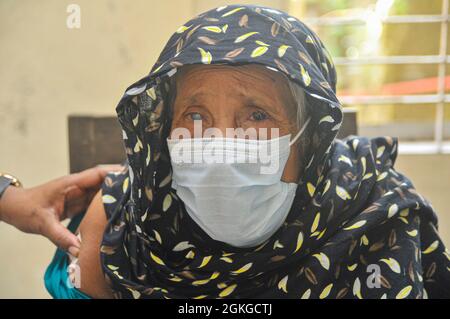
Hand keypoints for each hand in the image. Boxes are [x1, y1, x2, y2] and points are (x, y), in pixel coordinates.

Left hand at [0, 165, 122, 256]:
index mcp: (71, 183)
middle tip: (139, 191)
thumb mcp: (42, 223)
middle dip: (121, 184)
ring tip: (133, 201)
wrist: (14, 209)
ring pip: (101, 191)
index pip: (98, 174)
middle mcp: (78, 186)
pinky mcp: (77, 203)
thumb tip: (79, 249)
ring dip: (115, 194)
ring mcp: (78, 194)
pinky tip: (118, 211)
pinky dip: (106, 204)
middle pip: (104, 181)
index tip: (132, 178)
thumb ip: (61, 236)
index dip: (116, 174)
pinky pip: (96, 201)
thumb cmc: (26, 210)